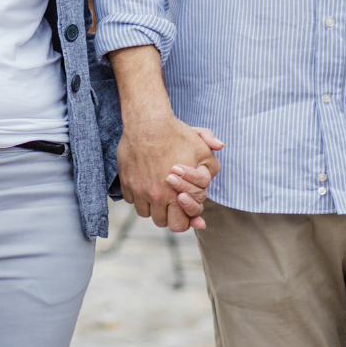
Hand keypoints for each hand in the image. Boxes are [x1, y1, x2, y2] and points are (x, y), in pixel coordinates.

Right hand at [117, 114, 221, 231]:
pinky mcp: (126, 183)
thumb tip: (219, 159)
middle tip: (171, 202)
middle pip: (162, 222)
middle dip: (168, 215)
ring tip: (157, 191)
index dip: (183, 220)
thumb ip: (212, 163)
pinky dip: (137, 195)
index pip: (179, 224)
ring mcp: (139, 191)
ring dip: (152, 206)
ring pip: (145, 213)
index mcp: (176, 194)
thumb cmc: (176, 135)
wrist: (148, 122)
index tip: (183, 208)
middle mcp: (156, 197)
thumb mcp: (201, 149)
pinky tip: (144, 182)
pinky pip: (131, 200)